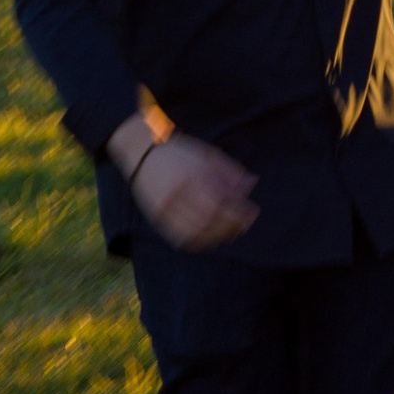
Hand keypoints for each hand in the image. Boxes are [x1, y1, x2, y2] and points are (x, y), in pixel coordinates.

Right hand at [128, 130, 259, 250]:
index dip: (239, 211)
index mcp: (192, 174)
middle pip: (209, 218)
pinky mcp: (156, 217)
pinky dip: (198, 241)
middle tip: (244, 225)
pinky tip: (209, 239)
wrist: (142, 153)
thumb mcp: (207, 154)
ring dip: (217, 236)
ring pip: (195, 231)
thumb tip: (252, 183)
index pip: (221, 199)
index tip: (252, 212)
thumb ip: (229, 170)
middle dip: (231, 225)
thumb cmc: (179, 152)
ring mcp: (165, 206)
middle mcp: (178, 192)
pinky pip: (179, 237)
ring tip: (230, 233)